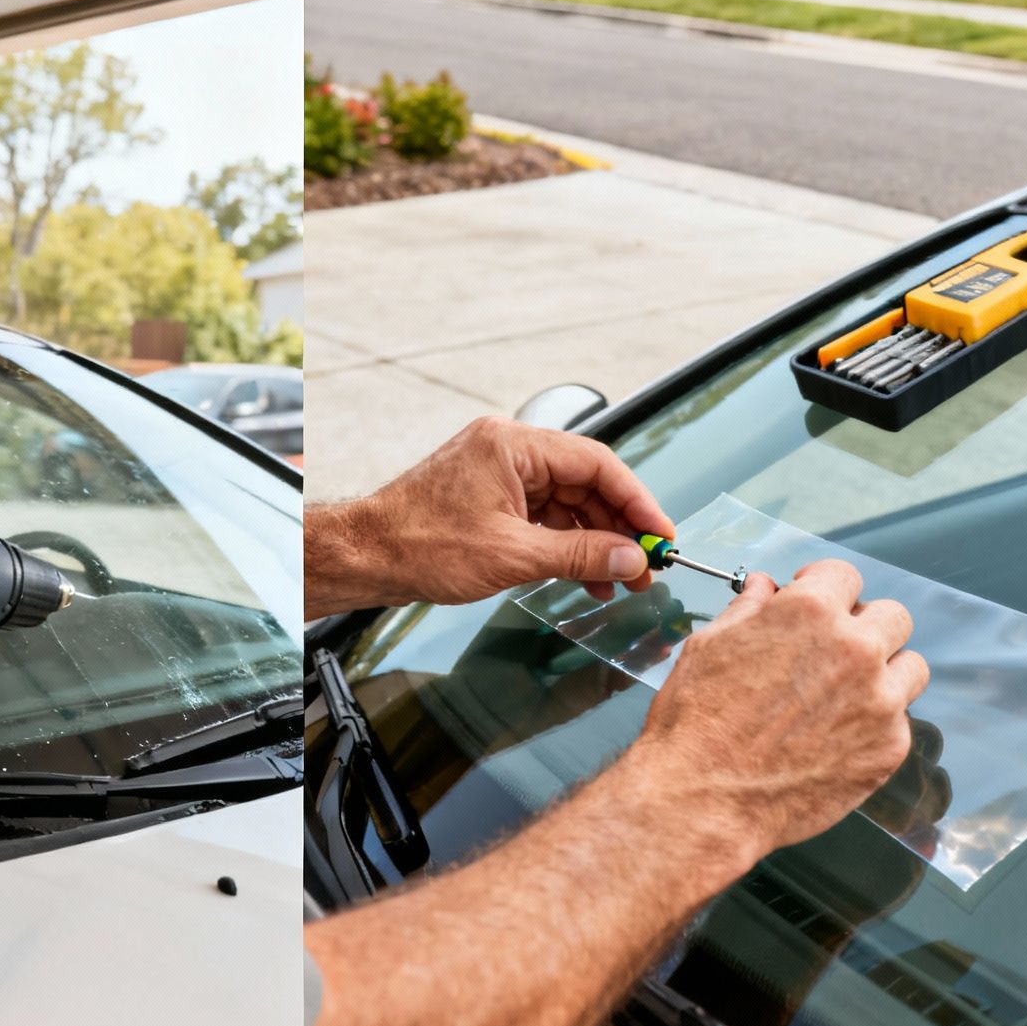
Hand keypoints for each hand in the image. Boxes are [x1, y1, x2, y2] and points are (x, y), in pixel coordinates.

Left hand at [320, 417, 676, 610]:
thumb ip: (579, 556)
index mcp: (513, 444)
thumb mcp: (512, 555)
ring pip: (566, 503)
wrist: (366, 557)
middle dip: (618, 527)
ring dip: (594, 542)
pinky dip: (564, 544)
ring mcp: (497, 473)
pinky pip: (542, 516)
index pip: (597, 463)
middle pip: (585, 482)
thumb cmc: (419, 545)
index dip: (636, 500)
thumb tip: (630, 558)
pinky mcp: (488, 498)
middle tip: (647, 565)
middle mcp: (507, 449)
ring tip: (620, 581)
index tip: (660, 534)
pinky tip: (584, 575)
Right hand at [630, 559, 928, 859]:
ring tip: (848, 694)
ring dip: (885, 672)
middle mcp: (855, 649)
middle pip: (892, 616)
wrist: (705, 797)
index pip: (844, 576)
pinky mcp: (888, 749)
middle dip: (863, 626)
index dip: (825, 588)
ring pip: (911, 668)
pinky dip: (876, 724)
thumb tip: (764, 589)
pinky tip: (838, 738)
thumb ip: (748, 610)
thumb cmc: (697, 723)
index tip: (817, 602)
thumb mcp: (710, 646)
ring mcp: (880, 701)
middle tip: (835, 650)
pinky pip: (900, 722)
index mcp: (810, 613)